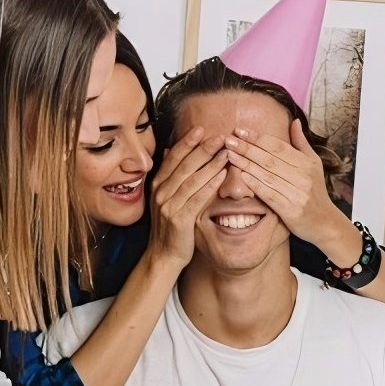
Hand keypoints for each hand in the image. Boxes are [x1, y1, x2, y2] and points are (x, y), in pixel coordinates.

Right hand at [147, 126, 228, 269]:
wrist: (163, 255)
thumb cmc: (170, 226)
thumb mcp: (166, 198)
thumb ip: (169, 175)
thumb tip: (168, 150)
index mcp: (158, 184)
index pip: (173, 157)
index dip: (187, 142)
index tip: (201, 129)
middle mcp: (161, 192)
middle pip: (184, 164)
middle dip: (203, 148)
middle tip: (220, 136)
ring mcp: (168, 206)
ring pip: (192, 179)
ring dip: (210, 164)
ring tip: (226, 152)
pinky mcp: (179, 219)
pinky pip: (197, 198)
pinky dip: (210, 185)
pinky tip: (222, 175)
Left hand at [224, 121, 346, 250]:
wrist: (325, 222)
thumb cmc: (316, 191)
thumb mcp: (313, 164)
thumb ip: (301, 143)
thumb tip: (295, 121)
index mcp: (307, 163)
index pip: (278, 147)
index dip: (257, 138)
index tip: (240, 130)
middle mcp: (303, 177)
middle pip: (270, 159)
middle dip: (247, 148)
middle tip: (228, 140)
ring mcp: (297, 193)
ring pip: (267, 175)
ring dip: (246, 164)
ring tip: (229, 155)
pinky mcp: (290, 210)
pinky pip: (269, 194)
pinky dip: (255, 184)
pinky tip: (242, 176)